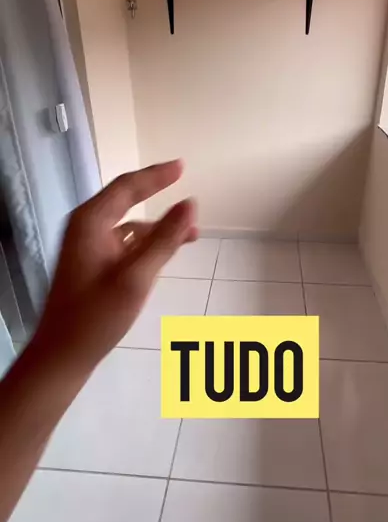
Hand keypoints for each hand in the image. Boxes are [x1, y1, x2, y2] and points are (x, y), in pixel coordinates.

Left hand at [32, 160, 196, 372]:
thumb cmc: (97, 316)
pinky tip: (166, 253)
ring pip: (128, 223)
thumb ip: (165, 239)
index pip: (127, 187)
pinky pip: (124, 241)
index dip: (156, 175)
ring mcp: (87, 245)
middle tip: (185, 186)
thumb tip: (191, 204)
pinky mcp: (92, 263)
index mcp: (90, 222)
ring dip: (157, 225)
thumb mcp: (137, 277)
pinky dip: (146, 242)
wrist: (62, 355)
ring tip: (191, 234)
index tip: (182, 166)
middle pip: (126, 199)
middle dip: (158, 194)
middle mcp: (85, 226)